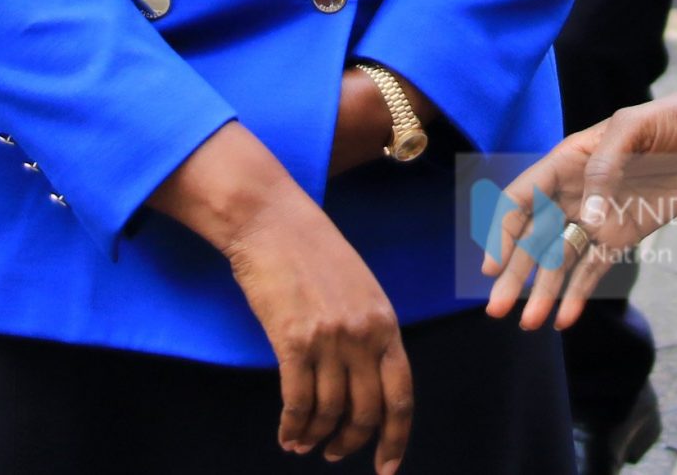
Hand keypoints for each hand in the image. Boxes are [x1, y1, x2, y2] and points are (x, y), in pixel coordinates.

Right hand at [223, 195, 411, 465]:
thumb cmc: (316, 255)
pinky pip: (297, 402)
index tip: (388, 467)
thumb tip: (366, 384)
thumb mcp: (361, 292)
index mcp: (387, 324)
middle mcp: (364, 335)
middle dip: (351, 443)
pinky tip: (287, 435)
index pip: (401, 395)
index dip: (396, 438)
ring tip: (304, 445)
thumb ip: (370, 334)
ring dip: (316, 437)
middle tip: (336, 454)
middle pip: (367, 411)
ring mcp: (330, 339)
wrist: (275, 225)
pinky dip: (292, 426)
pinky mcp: (293, 342)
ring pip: (329, 412)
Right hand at [480, 83, 676, 331]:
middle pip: (533, 238)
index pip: (521, 200)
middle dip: (513, 274)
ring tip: (528, 324)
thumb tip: (589, 221)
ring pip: (559, 260)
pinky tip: (564, 319)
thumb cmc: (671, 118)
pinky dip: (578, 294)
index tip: (492, 267)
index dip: (501, 232)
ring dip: (542, 291)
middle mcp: (574, 193)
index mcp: (567, 162)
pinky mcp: (623, 235)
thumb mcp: (633, 127)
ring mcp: (598, 217)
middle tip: (496, 310)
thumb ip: (604, 168)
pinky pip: (595, 268)